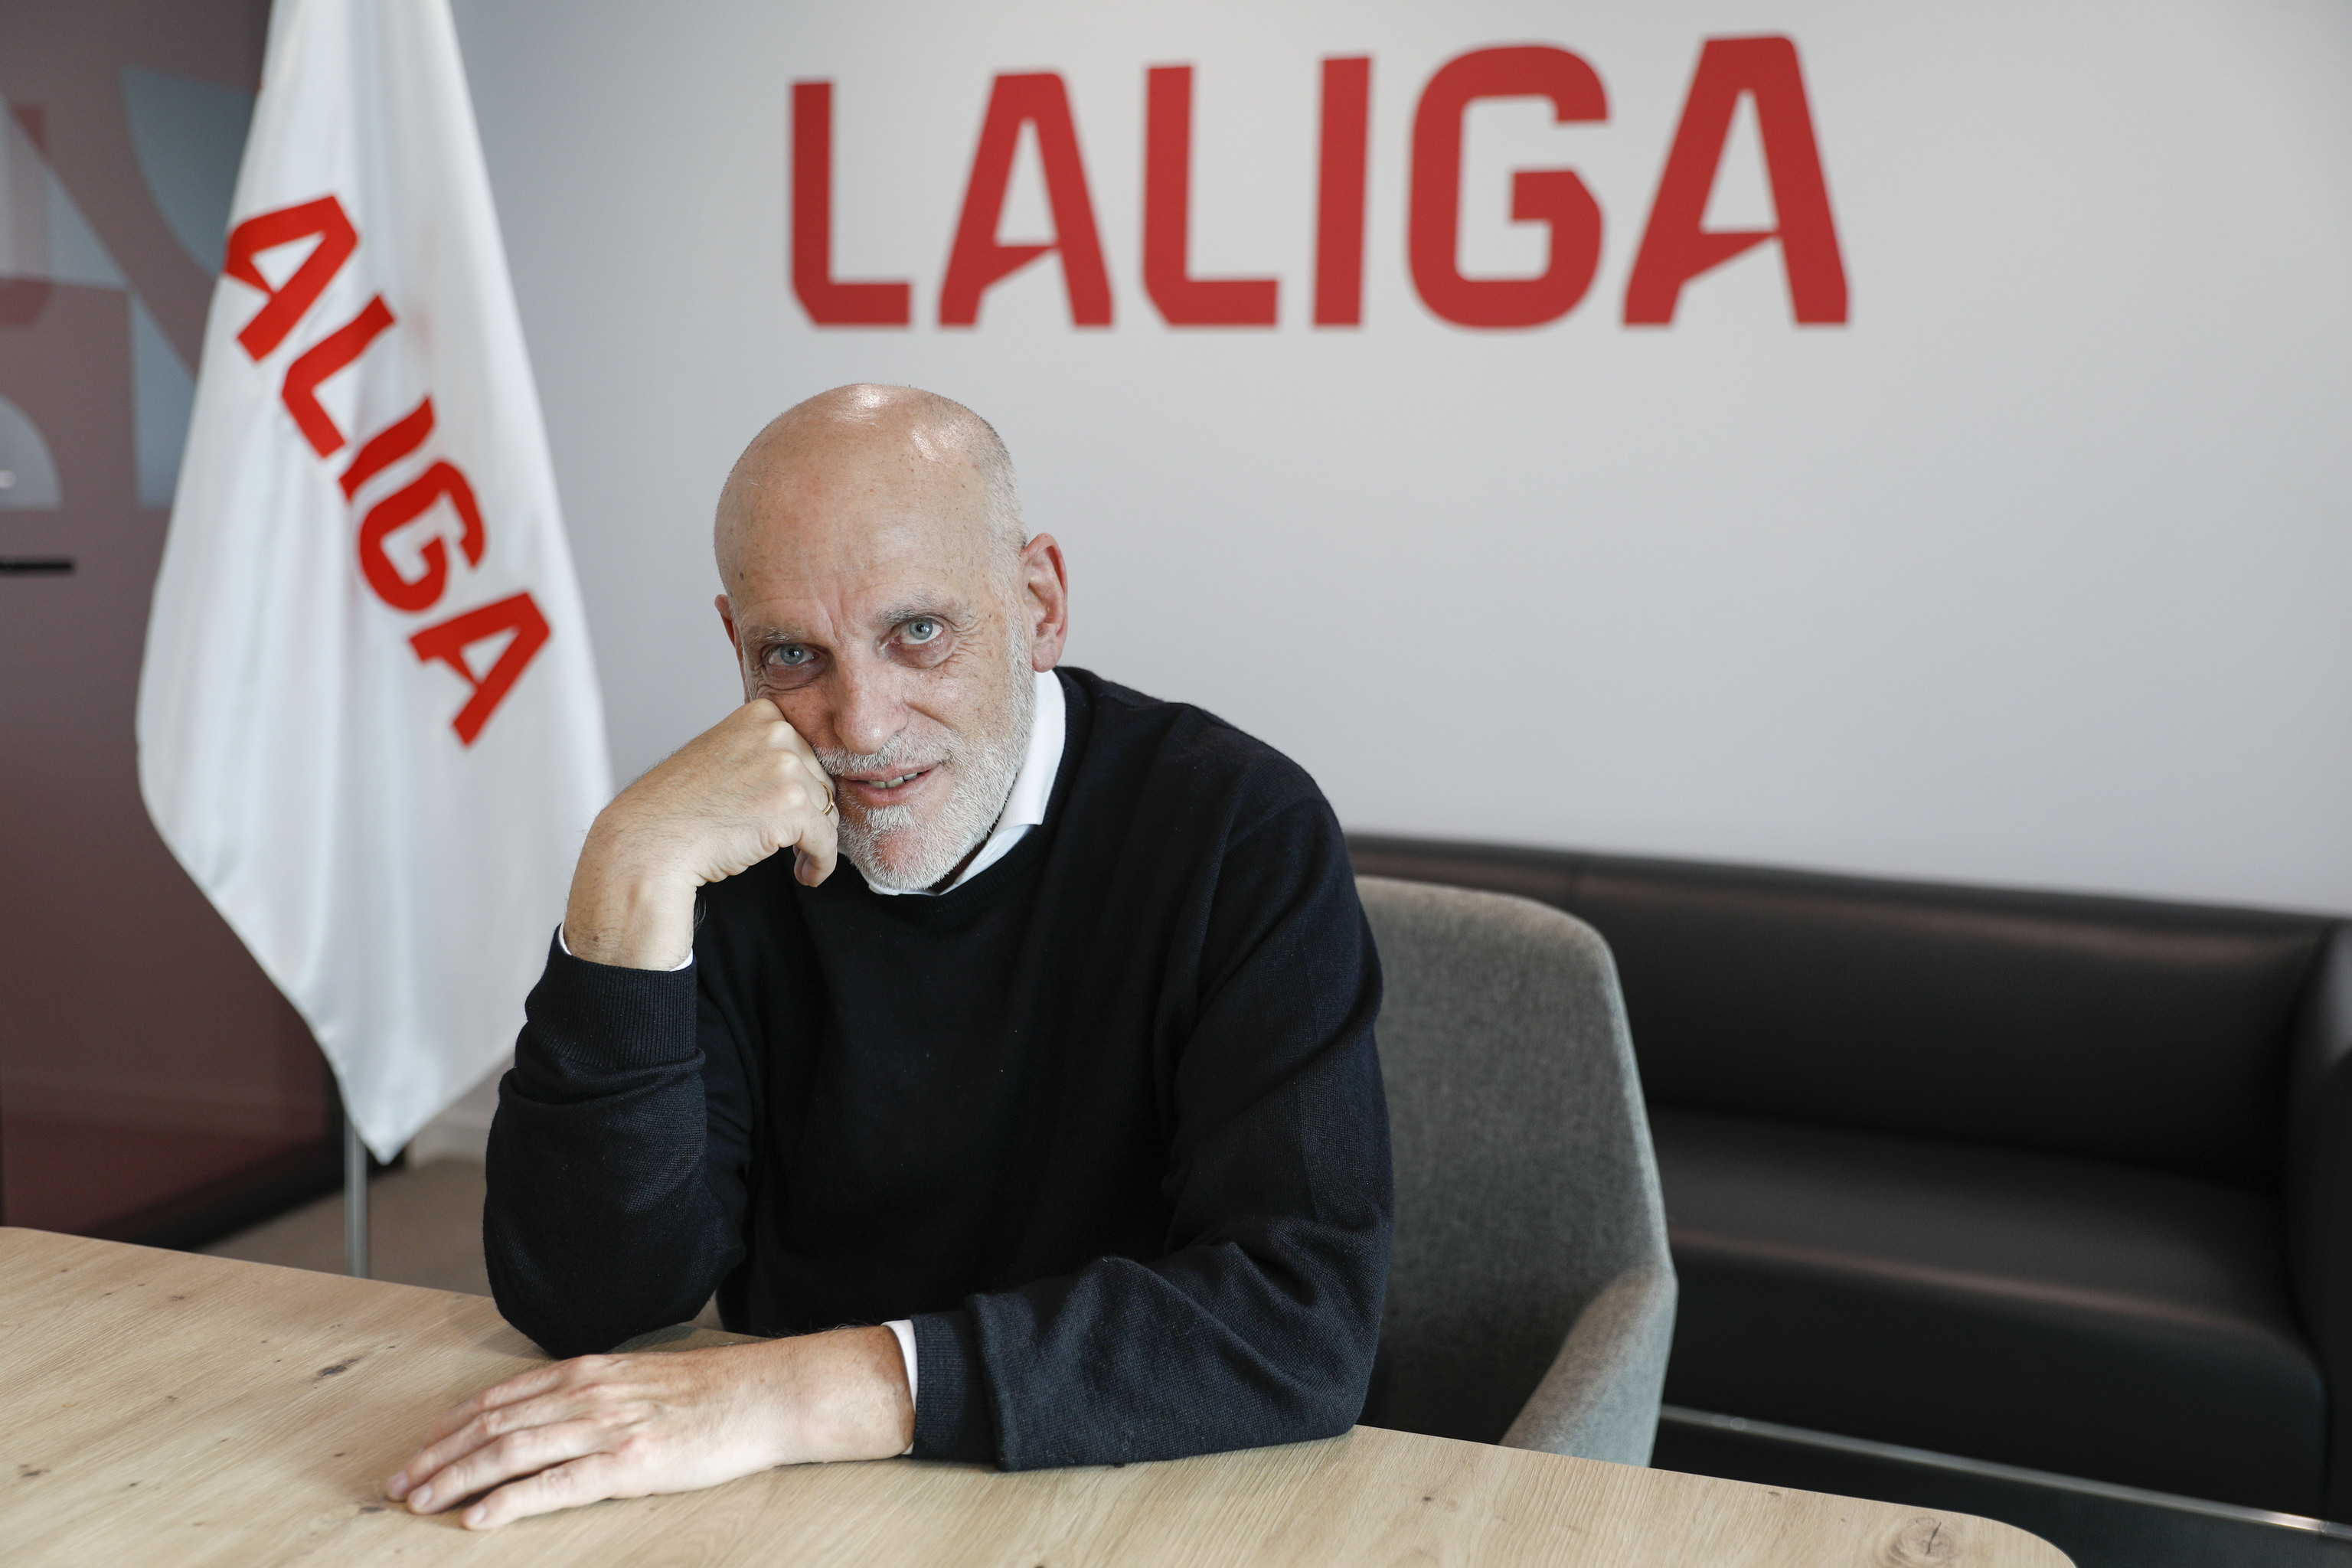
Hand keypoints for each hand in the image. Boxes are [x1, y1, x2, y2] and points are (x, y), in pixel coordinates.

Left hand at [384, 1326, 912, 1529]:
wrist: (763, 1396)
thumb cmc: (709, 1394)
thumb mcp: (640, 1380)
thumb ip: (594, 1393)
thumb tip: (555, 1413)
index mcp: (587, 1373)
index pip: (501, 1397)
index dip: (452, 1424)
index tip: (421, 1447)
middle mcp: (586, 1395)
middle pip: (492, 1424)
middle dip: (438, 1456)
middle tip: (399, 1483)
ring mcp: (604, 1428)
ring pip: (509, 1452)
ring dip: (456, 1478)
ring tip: (421, 1501)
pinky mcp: (626, 1464)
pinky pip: (553, 1485)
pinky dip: (509, 1501)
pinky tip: (479, 1518)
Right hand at [564, 699, 838, 967]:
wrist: (649, 842)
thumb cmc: (678, 808)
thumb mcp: (721, 754)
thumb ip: (761, 752)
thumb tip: (804, 772)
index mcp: (760, 714)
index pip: (806, 751)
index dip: (801, 784)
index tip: (787, 808)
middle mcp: (777, 732)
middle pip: (821, 779)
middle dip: (808, 812)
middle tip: (787, 837)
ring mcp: (787, 768)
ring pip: (827, 811)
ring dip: (813, 839)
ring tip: (793, 856)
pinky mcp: (794, 807)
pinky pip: (827, 841)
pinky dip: (822, 863)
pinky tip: (807, 873)